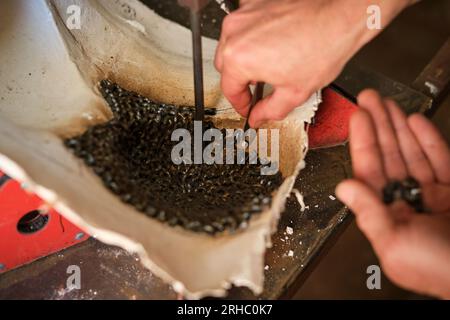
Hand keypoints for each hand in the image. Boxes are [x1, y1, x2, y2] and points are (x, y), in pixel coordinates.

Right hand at [215, 0, 413, 127]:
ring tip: (266, 66)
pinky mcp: (253, 3)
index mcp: (239, 58)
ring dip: (243, 59)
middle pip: (225, 67)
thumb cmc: (322, 47)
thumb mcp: (294, 93)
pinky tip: (270, 46)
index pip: (229, 90)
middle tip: (258, 90)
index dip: (240, 104)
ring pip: (231, 45)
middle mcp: (235, 33)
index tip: (248, 107)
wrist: (340, 17)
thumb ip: (269, 111)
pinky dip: (250, 39)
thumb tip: (257, 117)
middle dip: (239, 81)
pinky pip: (243, 27)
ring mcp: (243, 15)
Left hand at [336, 89, 449, 298]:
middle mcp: (405, 201)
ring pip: (411, 153)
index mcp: (386, 214)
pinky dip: (428, 140)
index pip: (369, 169)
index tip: (357, 117)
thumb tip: (343, 188)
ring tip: (388, 103)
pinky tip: (415, 122)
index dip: (363, 141)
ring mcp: (430, 194)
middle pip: (388, 155)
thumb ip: (369, 213)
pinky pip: (440, 159)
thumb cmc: (439, 270)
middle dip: (378, 126)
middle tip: (368, 98)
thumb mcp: (395, 244)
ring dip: (399, 127)